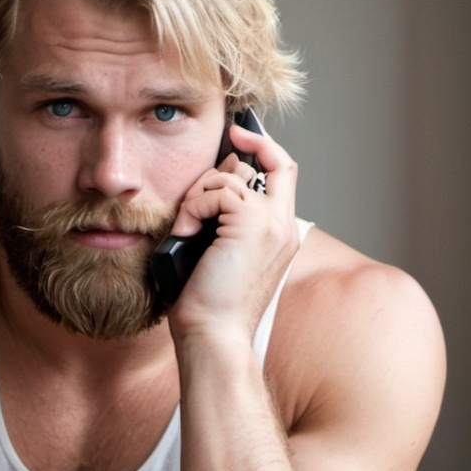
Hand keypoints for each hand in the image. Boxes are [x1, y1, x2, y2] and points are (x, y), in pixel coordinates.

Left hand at [167, 125, 298, 339]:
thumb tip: (213, 184)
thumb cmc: (209, 305)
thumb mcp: (220, 254)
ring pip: (233, 176)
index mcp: (281, 235)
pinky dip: (193, 208)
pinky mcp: (251, 223)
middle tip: (203, 182)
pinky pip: (217, 192)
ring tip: (187, 228)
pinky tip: (185, 234)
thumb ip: (225, 219)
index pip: (284, 173)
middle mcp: (284, 227)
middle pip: (276, 160)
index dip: (264, 148)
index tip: (237, 135)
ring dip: (199, 196)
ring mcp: (271, 224)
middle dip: (237, 154)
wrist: (213, 335)